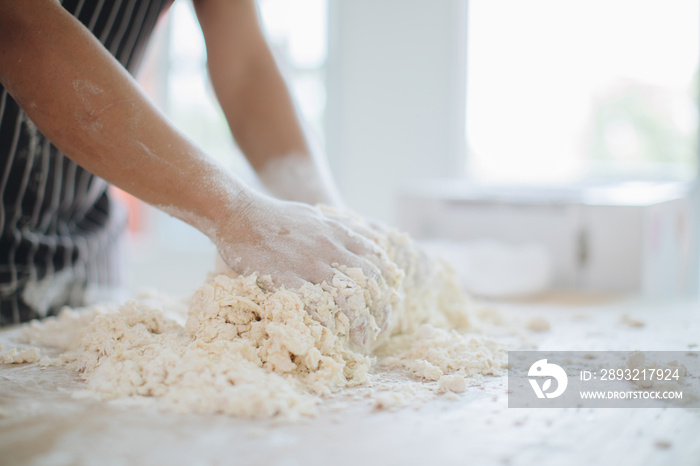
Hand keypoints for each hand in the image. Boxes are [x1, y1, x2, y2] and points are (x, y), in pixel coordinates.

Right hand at [213, 194, 393, 346]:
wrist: (238, 212)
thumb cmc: (278, 215)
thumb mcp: (320, 214)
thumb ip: (347, 227)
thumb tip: (377, 238)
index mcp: (338, 233)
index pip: (376, 260)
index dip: (387, 284)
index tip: (388, 302)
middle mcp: (327, 247)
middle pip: (367, 281)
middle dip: (379, 307)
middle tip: (381, 327)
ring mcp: (306, 262)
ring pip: (344, 296)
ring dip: (358, 321)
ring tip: (363, 339)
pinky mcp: (282, 276)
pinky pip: (310, 303)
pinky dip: (324, 321)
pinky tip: (331, 335)